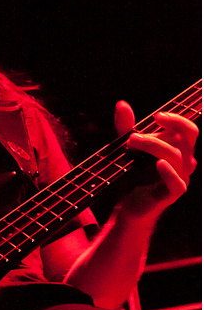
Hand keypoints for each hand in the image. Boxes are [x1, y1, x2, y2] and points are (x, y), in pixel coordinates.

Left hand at [114, 100, 198, 220]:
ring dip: (154, 146)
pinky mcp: (172, 195)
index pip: (188, 129)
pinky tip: (158, 164)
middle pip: (186, 138)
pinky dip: (169, 172)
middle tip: (139, 130)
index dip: (177, 120)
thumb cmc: (134, 174)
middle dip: (167, 129)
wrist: (130, 205)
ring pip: (177, 157)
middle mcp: (185, 162)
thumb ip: (126, 127)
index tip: (156, 116)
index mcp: (180, 148)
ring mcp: (180, 178)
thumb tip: (121, 104)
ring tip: (131, 143)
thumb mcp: (128, 148)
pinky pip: (178, 183)